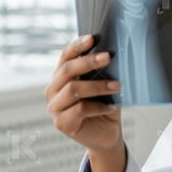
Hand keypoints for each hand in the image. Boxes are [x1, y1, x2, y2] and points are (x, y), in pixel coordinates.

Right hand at [45, 35, 123, 152]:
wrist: (106, 134)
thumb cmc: (104, 105)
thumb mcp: (104, 85)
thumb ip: (103, 72)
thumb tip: (113, 53)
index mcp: (62, 77)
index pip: (65, 57)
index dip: (77, 46)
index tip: (92, 38)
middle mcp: (54, 90)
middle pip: (67, 70)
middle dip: (89, 62)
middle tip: (108, 57)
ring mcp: (55, 107)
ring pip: (74, 89)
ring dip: (98, 86)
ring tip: (117, 86)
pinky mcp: (61, 123)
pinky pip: (80, 109)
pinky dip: (99, 107)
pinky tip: (112, 108)